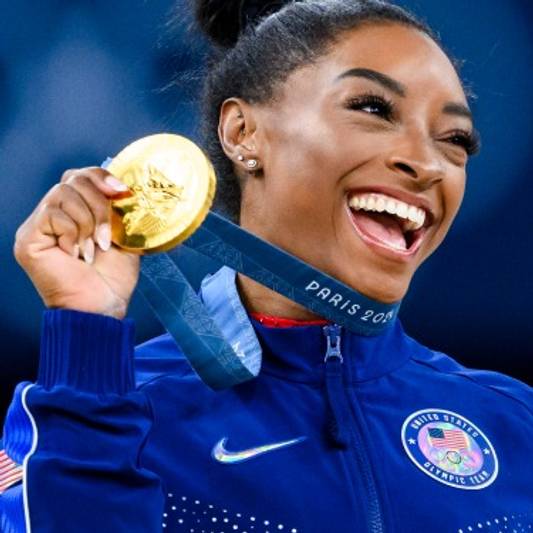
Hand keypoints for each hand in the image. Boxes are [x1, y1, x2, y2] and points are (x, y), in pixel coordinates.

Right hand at [14, 167, 139, 318]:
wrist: (103, 306)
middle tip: (106, 236)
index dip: (100, 177)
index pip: (79, 176)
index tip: (122, 191)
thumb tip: (123, 185)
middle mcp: (52, 215)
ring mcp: (37, 226)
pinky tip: (76, 255)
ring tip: (92, 250)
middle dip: (99, 204)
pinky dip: (73, 234)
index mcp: (74, 212)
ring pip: (63, 193)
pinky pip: (53, 214)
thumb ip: (117, 209)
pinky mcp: (28, 238)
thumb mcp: (121, 235)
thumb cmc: (113, 277)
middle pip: (72, 179)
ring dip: (88, 223)